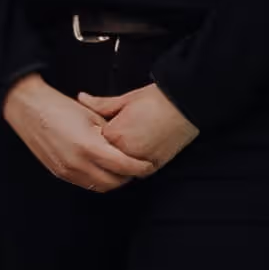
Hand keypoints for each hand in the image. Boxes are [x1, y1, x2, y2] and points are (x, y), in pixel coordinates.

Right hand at [1, 76, 138, 190]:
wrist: (29, 109)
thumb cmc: (60, 107)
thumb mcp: (92, 116)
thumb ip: (111, 134)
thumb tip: (127, 146)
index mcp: (88, 146)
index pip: (123, 166)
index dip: (140, 168)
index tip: (149, 164)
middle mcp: (77, 163)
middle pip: (113, 182)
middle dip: (128, 176)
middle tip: (137, 167)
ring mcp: (66, 171)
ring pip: (99, 186)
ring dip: (113, 180)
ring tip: (121, 168)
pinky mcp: (59, 173)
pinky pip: (85, 183)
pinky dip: (98, 179)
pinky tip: (102, 168)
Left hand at [85, 82, 199, 180]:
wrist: (186, 105)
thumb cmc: (159, 100)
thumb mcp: (126, 99)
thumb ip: (101, 104)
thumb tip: (82, 98)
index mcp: (115, 134)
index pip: (95, 141)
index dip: (98, 133)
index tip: (104, 127)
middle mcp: (125, 152)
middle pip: (107, 156)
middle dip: (109, 148)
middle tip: (121, 133)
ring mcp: (140, 161)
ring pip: (121, 167)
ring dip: (121, 159)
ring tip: (132, 140)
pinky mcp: (154, 166)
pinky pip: (137, 171)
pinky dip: (136, 164)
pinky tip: (140, 148)